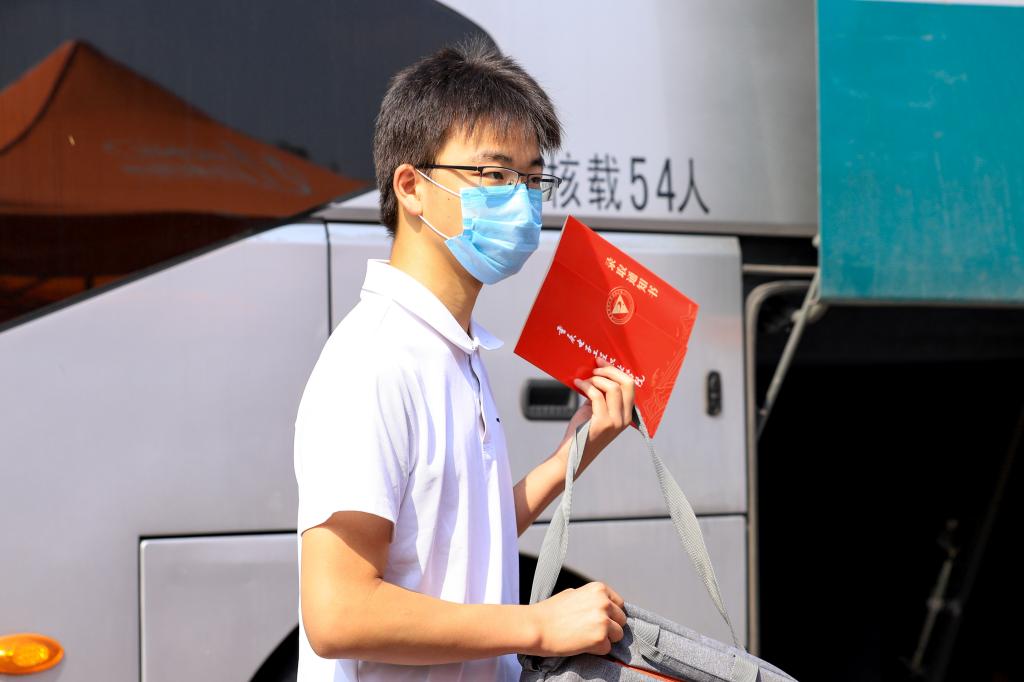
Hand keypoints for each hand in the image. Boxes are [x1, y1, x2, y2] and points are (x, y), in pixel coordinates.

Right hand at [528, 582, 626, 656]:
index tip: (598, 619)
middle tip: (590, 630)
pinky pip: (607, 649)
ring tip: (586, 637)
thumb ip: (591, 598)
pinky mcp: (600, 638)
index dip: (610, 614)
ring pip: (618, 635)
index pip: (619, 604)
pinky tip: (582, 644)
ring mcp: (603, 620)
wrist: (536, 627)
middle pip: (621, 620)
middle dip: (609, 626)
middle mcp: (604, 603)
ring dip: (605, 639)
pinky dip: (597, 650)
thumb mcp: (573, 593)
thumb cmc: (550, 611)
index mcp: (599, 589)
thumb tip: (603, 605)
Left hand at [561, 357, 635, 473]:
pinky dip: (586, 386)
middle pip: (627, 383)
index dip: (615, 371)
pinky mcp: (602, 424)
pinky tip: (577, 384)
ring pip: (613, 388)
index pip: (630, 386)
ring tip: (583, 380)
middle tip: (594, 368)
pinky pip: (597, 395)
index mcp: (626, 415)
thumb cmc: (581, 432)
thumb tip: (596, 372)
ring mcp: (615, 422)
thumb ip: (601, 396)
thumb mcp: (595, 411)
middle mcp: (624, 419)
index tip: (600, 362)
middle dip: (609, 370)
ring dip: (596, 379)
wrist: (571, 456)